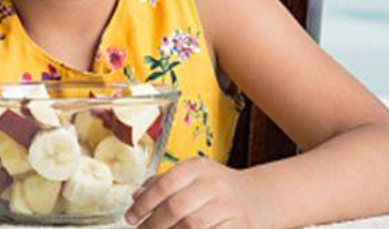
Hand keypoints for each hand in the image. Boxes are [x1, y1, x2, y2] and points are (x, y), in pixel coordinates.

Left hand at [126, 157, 259, 228]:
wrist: (258, 198)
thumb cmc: (216, 189)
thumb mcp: (192, 176)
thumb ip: (162, 183)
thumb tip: (136, 196)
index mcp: (199, 167)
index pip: (165, 184)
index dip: (144, 203)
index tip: (131, 217)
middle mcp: (215, 184)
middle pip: (176, 207)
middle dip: (153, 225)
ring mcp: (228, 206)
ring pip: (191, 226)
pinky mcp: (238, 226)